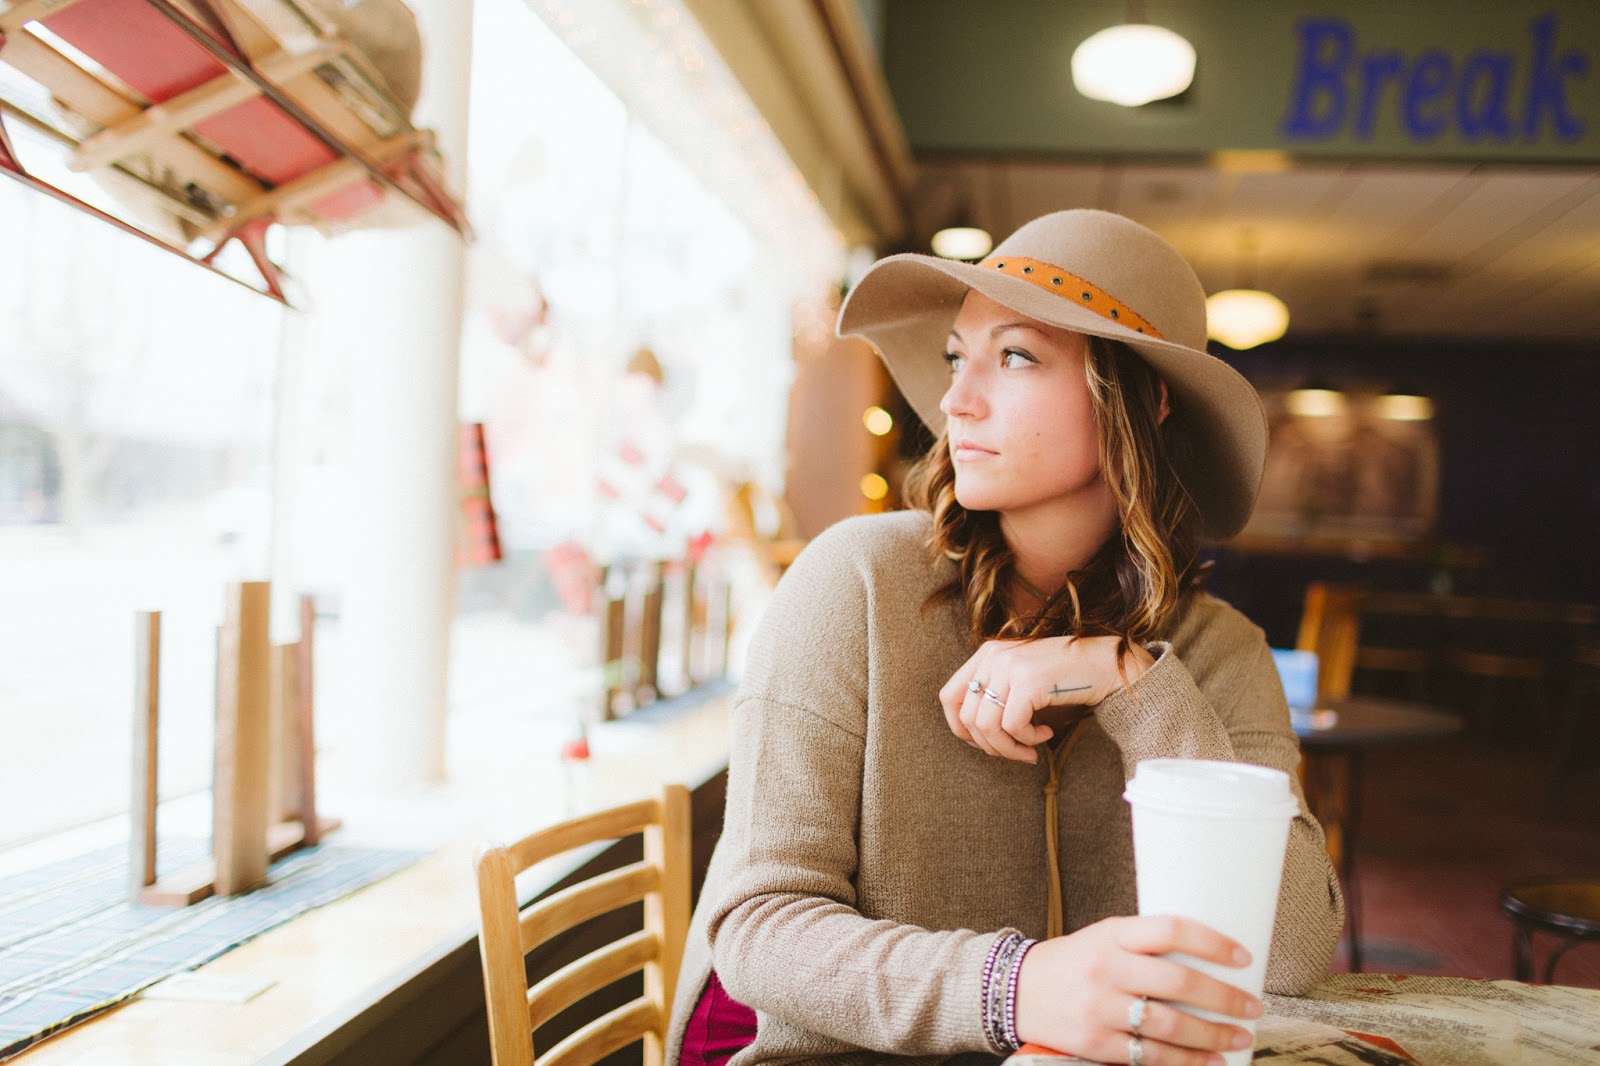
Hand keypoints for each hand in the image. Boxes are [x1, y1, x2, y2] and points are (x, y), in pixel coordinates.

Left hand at [940, 635, 1154, 762]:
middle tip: (1016, 753)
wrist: (1105, 663)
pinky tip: (1046, 733)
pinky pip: (1012, 727)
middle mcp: (993, 656)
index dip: (960, 728)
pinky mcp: (1028, 681)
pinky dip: (1028, 740)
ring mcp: (1009, 666)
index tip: (984, 743)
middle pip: (968, 718)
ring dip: (1009, 749)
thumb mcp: (1021, 678)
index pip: (949, 697)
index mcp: (986, 654)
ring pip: (987, 727)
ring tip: (1030, 751)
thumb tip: (971, 735)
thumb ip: (996, 694)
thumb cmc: (1064, 677)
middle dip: (990, 746)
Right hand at [1014, 916, 1261, 1065]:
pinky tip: (1207, 1062)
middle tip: (1252, 1006)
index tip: (1243, 957)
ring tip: (1239, 1037)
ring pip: (1168, 1026)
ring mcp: (1098, 1007)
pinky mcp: (1093, 1042)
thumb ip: (1145, 946)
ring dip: (1212, 1035)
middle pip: (1177, 983)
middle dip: (1224, 998)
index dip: (1212, 943)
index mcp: (1111, 934)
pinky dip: (1183, 1062)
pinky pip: (1147, 1056)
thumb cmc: (1072, 962)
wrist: (1014, 990)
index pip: (1170, 930)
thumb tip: (1207, 962)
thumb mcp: (1103, 937)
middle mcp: (1106, 968)